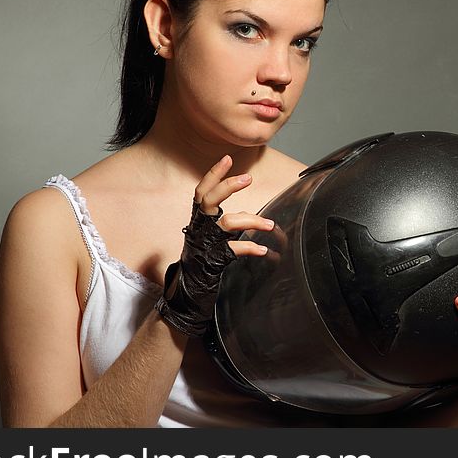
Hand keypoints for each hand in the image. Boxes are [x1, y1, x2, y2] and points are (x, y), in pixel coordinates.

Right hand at [155, 155, 275, 335]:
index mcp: (197, 223)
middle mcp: (198, 231)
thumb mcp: (211, 242)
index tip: (227, 158)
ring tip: (270, 224)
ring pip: (227, 223)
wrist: (186, 299)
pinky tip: (263, 250)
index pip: (201, 192)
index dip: (213, 174)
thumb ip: (226, 229)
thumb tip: (253, 219)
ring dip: (252, 220)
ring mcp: (204, 246)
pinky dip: (249, 248)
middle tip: (248, 178)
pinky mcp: (211, 263)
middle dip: (228, 186)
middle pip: (208, 200)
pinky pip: (233, 250)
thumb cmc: (201, 267)